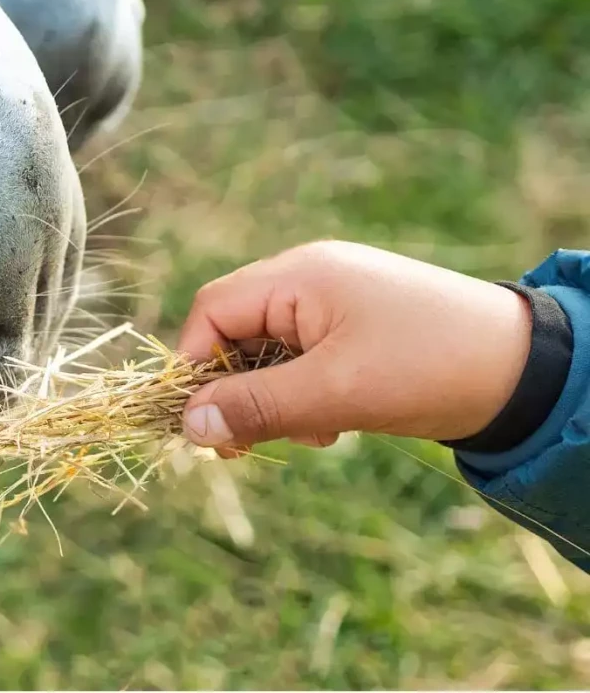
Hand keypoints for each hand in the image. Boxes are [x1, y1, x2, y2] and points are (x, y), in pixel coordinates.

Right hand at [175, 241, 531, 452]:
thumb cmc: (429, 368)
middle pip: (236, 331)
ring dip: (276, 397)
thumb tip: (188, 426)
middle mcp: (310, 278)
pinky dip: (306, 393)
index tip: (202, 424)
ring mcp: (337, 301)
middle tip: (250, 443)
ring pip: (270, 351)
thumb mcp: (336, 393)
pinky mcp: (359, 327)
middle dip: (239, 390)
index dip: (195, 367)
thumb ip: (257, 406)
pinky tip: (335, 423)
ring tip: (316, 432)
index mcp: (298, 276)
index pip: (211, 311)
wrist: (532, 370)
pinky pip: (305, 357)